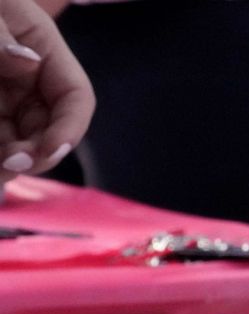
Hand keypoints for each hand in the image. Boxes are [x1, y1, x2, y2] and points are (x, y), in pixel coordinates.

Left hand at [0, 0, 92, 183]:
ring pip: (20, 142)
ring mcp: (4, 97)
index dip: (70, 128)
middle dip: (36, 153)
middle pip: (50, 128)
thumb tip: (29, 63)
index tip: (47, 151)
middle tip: (9, 164)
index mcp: (43, 49)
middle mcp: (29, 79)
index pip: (76, 97)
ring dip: (10, 162)